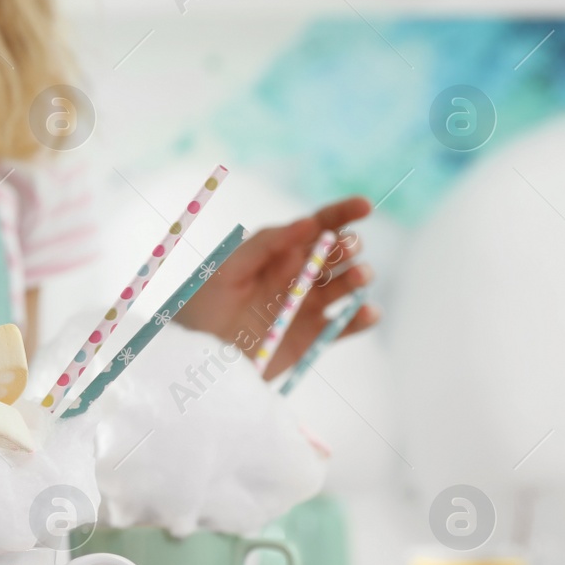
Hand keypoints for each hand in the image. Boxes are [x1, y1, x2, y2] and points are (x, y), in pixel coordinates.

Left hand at [176, 196, 378, 378]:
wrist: (197, 357)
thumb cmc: (204, 306)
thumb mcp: (228, 269)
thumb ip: (265, 244)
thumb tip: (308, 222)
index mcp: (280, 252)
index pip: (318, 226)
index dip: (343, 213)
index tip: (365, 207)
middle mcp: (299, 276)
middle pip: (338, 254)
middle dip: (349, 248)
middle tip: (345, 250)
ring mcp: (308, 306)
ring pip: (346, 286)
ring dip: (358, 277)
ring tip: (358, 276)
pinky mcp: (313, 337)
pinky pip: (345, 326)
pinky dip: (362, 318)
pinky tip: (367, 312)